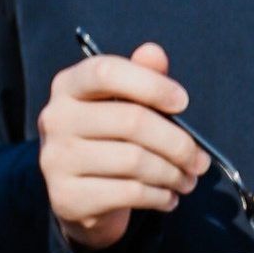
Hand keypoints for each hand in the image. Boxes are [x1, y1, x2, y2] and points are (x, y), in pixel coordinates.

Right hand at [39, 40, 204, 252]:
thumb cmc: (108, 140)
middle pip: (131, 121)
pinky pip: (129, 193)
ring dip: (172, 173)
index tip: (182, 102)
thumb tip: (154, 54)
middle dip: (177, 143)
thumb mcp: (123, 103)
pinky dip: (159, 196)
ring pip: (134, 161)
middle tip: (198, 160)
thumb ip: (141, 76)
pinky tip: (168, 197)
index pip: (106, 73)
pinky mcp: (67, 198)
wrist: (78, 196)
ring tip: (187, 179)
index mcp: (68, 86)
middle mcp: (55, 119)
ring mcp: (57, 160)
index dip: (150, 84)